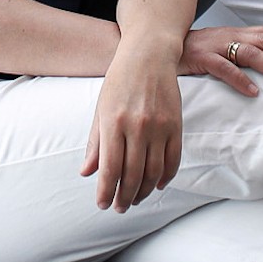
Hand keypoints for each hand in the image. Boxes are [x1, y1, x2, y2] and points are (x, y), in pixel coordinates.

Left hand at [81, 44, 181, 212]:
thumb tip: (87, 173)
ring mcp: (159, 126)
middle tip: (120, 207)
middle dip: (125, 197)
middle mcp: (137, 126)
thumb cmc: (120, 80)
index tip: (102, 204)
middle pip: (133, 175)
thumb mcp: (101, 108)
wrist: (149, 54)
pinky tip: (158, 185)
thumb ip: (95, 142)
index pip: (110, 168)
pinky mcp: (176, 125)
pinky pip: (173, 160)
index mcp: (113, 122)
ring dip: (144, 191)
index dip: (106, 191)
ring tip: (135, 199)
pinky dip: (166, 177)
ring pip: (154, 172)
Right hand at [180, 24, 262, 96]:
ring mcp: (215, 47)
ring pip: (249, 53)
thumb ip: (241, 52)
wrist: (159, 46)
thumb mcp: (221, 46)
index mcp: (235, 32)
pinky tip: (253, 92)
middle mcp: (229, 36)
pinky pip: (223, 68)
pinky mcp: (201, 59)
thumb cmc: (194, 51)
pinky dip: (240, 79)